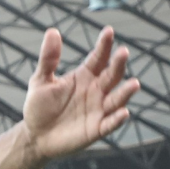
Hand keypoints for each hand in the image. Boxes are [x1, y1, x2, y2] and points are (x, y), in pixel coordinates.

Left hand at [23, 26, 139, 160]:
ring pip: (117, 99)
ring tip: (134, 84)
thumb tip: (52, 31)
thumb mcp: (40, 81)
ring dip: (126, 92)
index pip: (98, 57)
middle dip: (118, 64)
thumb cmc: (39, 107)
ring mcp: (98, 109)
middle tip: (123, 52)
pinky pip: (110, 123)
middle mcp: (96, 90)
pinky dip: (117, 119)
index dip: (104, 45)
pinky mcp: (97, 128)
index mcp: (85, 76)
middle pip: (112, 75)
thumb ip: (48, 59)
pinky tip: (123, 113)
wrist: (35, 137)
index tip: (108, 31)